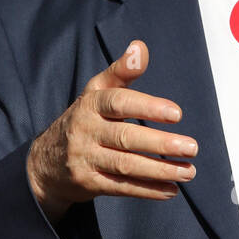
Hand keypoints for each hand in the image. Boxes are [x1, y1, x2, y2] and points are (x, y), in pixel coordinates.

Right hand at [26, 41, 196, 222]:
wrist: (45, 162)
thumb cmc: (84, 119)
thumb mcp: (96, 92)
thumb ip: (121, 71)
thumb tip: (141, 47)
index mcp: (90, 104)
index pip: (119, 103)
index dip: (148, 108)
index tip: (177, 114)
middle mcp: (85, 131)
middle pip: (126, 138)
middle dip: (161, 144)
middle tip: (192, 148)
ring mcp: (85, 159)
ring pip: (126, 165)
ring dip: (160, 170)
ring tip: (189, 172)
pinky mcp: (88, 183)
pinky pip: (122, 188)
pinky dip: (148, 191)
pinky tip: (172, 190)